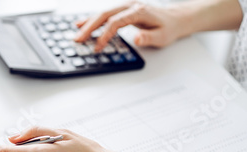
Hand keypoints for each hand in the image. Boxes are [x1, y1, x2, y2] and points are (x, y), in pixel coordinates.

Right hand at [74, 1, 189, 50]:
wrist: (175, 18)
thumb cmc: (168, 28)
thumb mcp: (162, 36)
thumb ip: (148, 38)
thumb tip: (136, 39)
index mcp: (138, 11)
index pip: (116, 22)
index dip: (105, 34)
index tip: (98, 47)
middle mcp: (129, 5)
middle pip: (104, 15)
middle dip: (89, 28)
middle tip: (78, 39)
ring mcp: (125, 6)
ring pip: (102, 13)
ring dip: (88, 24)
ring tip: (76, 35)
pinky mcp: (122, 10)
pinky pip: (105, 14)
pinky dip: (92, 20)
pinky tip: (81, 24)